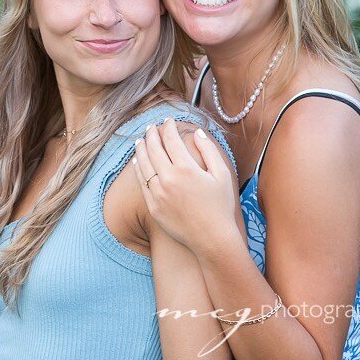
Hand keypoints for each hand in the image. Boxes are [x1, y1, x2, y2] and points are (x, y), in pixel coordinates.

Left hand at [132, 118, 237, 253]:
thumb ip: (208, 150)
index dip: (168, 127)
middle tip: (151, 126)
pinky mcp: (153, 206)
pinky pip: (142, 182)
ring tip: (140, 139)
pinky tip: (138, 160)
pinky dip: (138, 168)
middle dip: (152, 134)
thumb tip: (196, 132)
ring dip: (141, 148)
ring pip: (143, 164)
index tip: (168, 120)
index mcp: (186, 168)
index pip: (171, 140)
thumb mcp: (221, 174)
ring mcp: (158, 193)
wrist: (212, 239)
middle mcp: (168, 179)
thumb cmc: (220, 205)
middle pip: (154, 148)